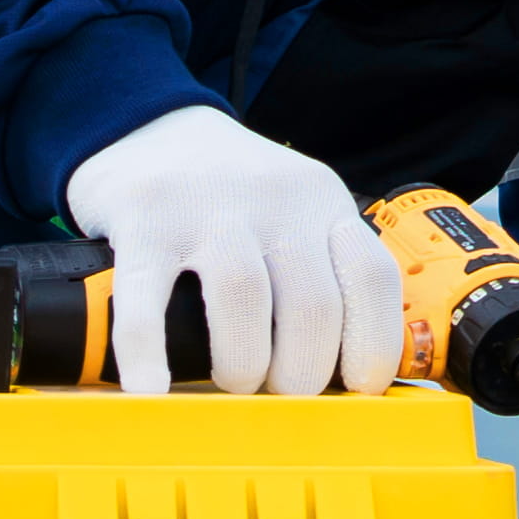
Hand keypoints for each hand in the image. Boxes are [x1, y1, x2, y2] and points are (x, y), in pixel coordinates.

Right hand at [59, 103, 402, 395]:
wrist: (146, 124)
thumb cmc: (228, 192)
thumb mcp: (293, 210)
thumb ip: (320, 270)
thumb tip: (340, 374)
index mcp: (322, 202)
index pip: (370, 277)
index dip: (373, 343)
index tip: (358, 386)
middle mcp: (276, 200)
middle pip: (312, 305)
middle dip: (302, 374)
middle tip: (281, 394)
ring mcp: (208, 207)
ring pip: (244, 300)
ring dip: (243, 366)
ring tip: (233, 382)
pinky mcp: (145, 220)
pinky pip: (148, 300)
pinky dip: (150, 353)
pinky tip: (151, 387)